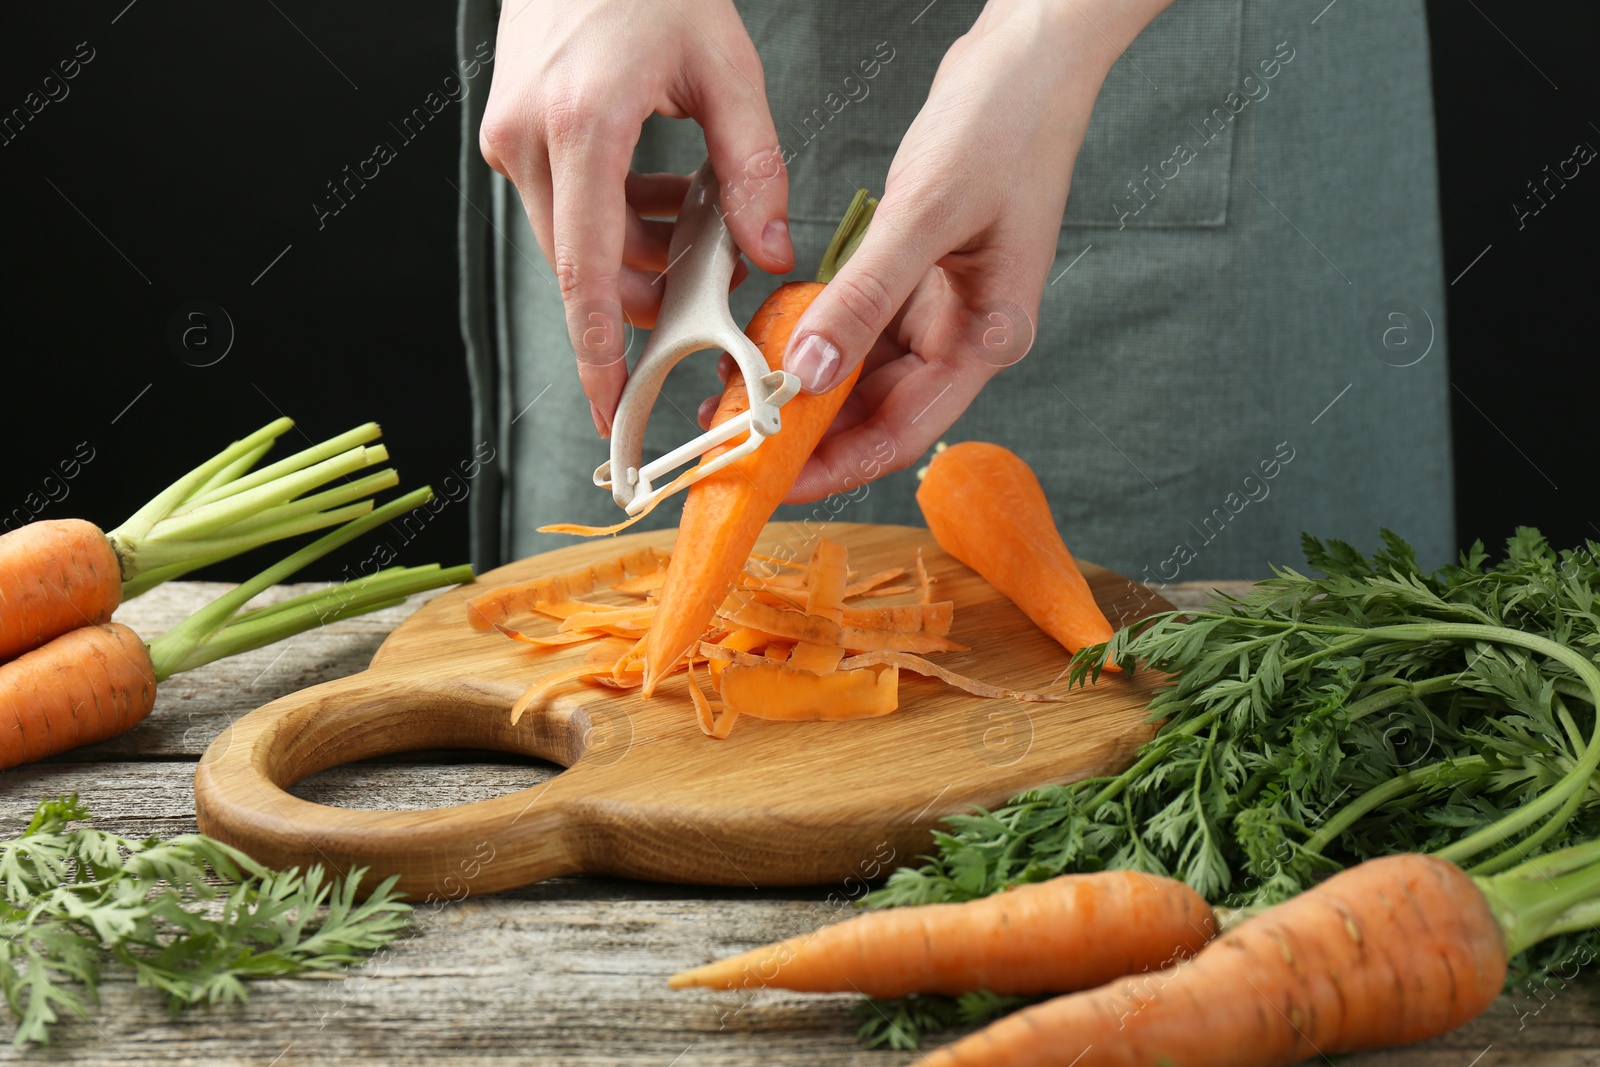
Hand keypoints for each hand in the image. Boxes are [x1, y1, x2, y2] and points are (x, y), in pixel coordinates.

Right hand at [478, 0, 794, 435]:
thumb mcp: (725, 67)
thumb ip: (752, 169)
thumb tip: (769, 253)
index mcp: (583, 125)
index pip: (588, 271)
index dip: (599, 350)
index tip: (611, 404)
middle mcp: (531, 140)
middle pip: (588, 267)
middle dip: (650, 286)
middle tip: (712, 270)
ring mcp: (512, 138)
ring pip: (579, 242)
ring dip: (638, 246)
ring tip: (693, 203)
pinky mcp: (513, 134)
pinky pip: (567, 207)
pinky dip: (615, 214)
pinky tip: (659, 183)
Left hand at [764, 0, 1169, 502]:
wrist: (1030, 58)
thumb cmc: (1007, 125)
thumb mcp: (927, 213)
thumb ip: (865, 297)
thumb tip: (810, 371)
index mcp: (987, 336)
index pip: (900, 432)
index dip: (832, 466)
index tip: (770, 482)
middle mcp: (965, 332)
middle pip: (875, 412)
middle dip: (805, 431)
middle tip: (733, 439)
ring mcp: (940, 306)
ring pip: (859, 371)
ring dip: (801, 383)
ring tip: (735, 391)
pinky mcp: (915, 274)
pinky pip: (855, 322)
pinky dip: (812, 330)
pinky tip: (766, 334)